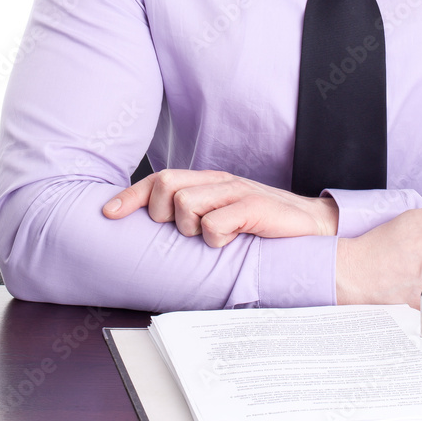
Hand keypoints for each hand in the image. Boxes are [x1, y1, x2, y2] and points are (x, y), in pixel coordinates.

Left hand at [101, 168, 338, 246]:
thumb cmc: (264, 226)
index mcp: (208, 182)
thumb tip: (155, 230)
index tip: (108, 213)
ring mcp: (237, 191)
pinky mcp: (254, 207)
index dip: (131, 196)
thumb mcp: (223, 217)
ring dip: (193, 230)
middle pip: (166, 185)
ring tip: (215, 237)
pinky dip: (217, 239)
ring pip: (186, 205)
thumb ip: (195, 216)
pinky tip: (233, 241)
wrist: (312, 227)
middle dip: (162, 214)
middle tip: (184, 231)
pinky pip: (215, 225)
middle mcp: (219, 181)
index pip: (159, 179)